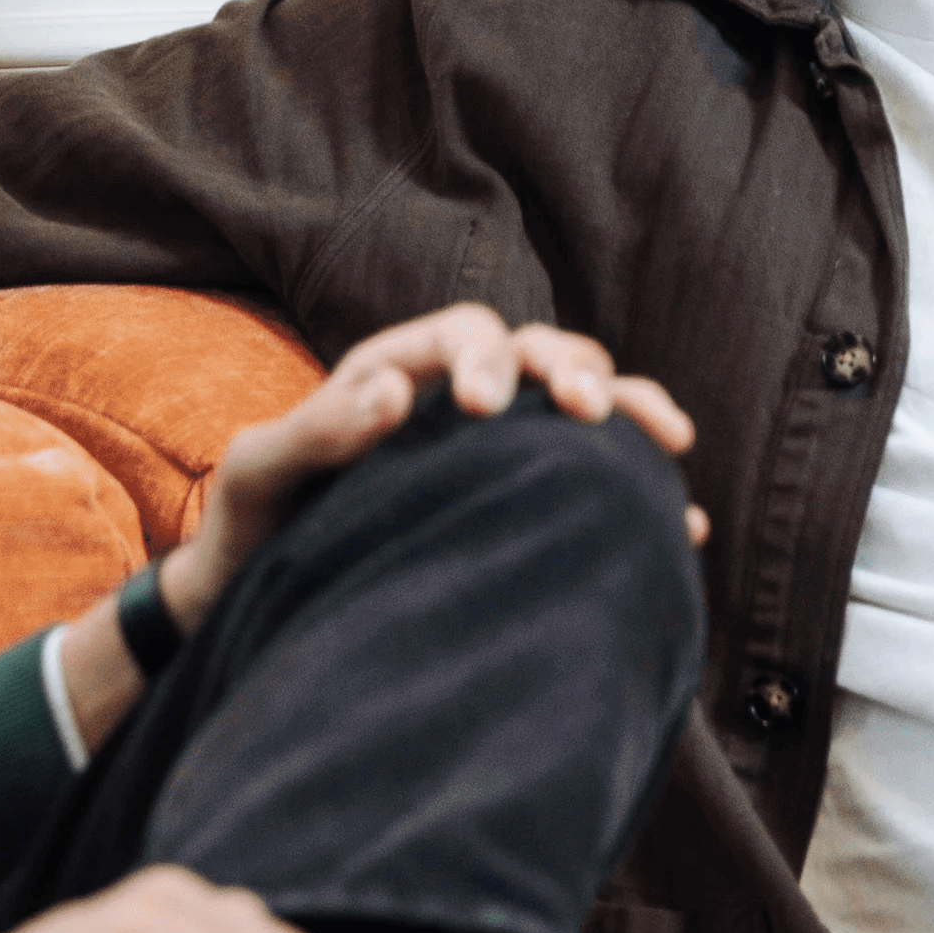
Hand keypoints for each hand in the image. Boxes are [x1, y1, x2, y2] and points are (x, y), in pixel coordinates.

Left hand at [165, 305, 700, 626]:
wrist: (260, 597)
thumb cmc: (252, 525)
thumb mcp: (260, 474)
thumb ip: (317, 430)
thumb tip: (395, 390)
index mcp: (396, 374)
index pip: (465, 335)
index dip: (487, 357)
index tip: (485, 408)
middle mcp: (455, 399)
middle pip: (537, 354)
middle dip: (572, 371)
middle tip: (586, 415)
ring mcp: (495, 449)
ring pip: (579, 403)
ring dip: (627, 408)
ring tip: (668, 440)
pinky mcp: (519, 500)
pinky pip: (593, 477)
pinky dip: (638, 486)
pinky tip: (681, 522)